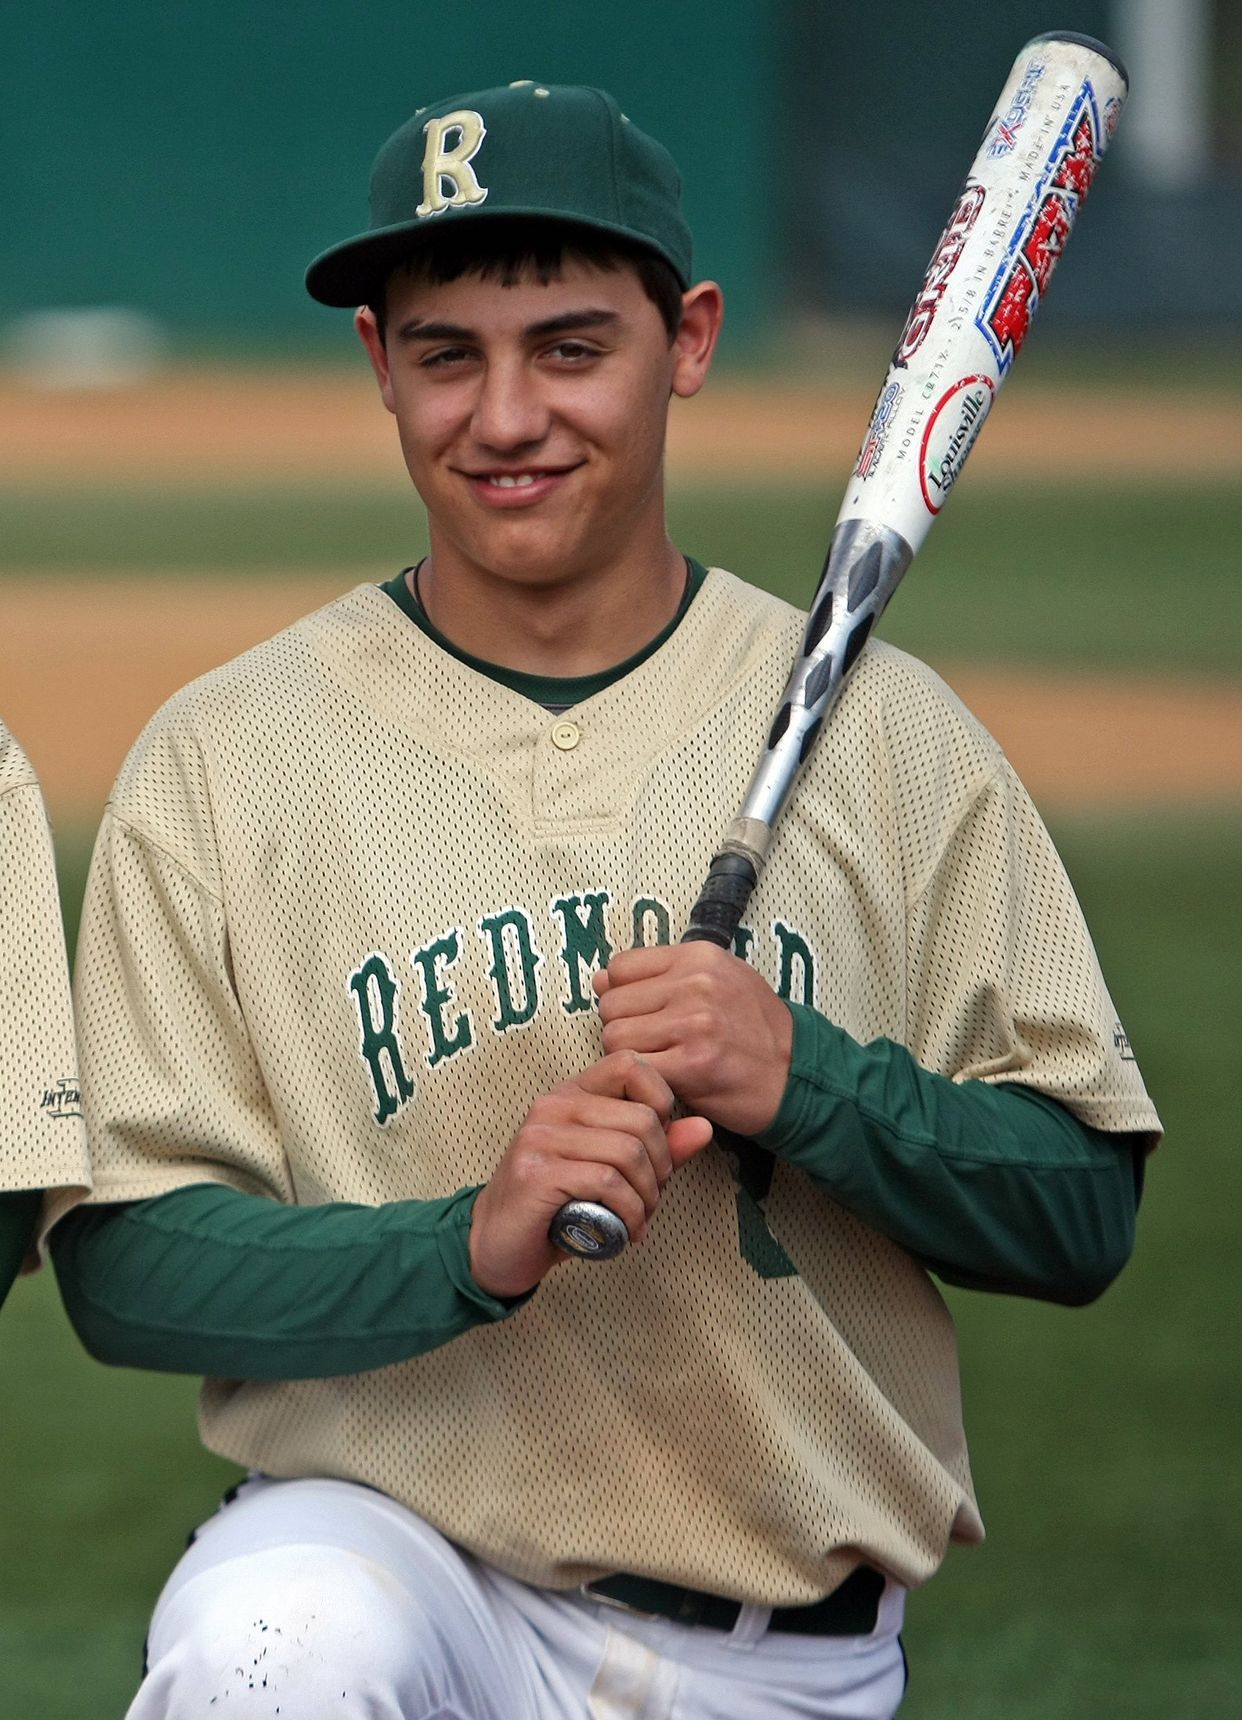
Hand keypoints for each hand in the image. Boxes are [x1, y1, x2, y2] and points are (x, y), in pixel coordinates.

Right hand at [468, 1050, 712, 1298]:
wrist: (495, 1245)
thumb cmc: (557, 1205)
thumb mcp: (613, 1171)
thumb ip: (656, 1148)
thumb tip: (703, 1127)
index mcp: (572, 1094)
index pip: (631, 1065)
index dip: (661, 1102)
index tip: (657, 1148)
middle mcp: (553, 1106)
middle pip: (642, 1119)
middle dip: (662, 1168)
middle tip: (651, 1199)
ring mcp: (540, 1137)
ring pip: (628, 1152)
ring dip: (646, 1197)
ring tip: (638, 1219)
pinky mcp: (536, 1173)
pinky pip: (607, 1183)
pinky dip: (628, 1213)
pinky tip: (623, 1231)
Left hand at [594, 943, 793, 1137]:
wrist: (796, 1074)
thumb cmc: (754, 1028)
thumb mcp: (718, 980)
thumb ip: (661, 975)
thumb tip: (600, 978)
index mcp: (698, 956)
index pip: (619, 967)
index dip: (623, 995)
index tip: (643, 1014)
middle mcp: (696, 983)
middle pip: (612, 1005)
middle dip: (623, 1028)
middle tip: (653, 1045)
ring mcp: (694, 1023)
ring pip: (615, 1037)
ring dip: (630, 1057)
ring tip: (660, 1062)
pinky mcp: (692, 1064)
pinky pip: (635, 1068)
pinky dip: (642, 1080)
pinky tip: (665, 1080)